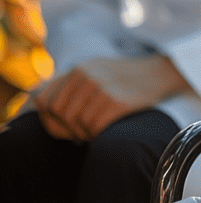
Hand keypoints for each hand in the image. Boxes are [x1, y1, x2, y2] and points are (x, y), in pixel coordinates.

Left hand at [34, 55, 192, 141]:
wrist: (160, 74)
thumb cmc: (124, 78)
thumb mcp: (95, 71)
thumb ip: (69, 84)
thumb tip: (38, 106)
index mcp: (77, 68)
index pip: (44, 101)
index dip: (50, 119)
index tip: (64, 127)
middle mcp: (85, 75)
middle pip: (60, 115)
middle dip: (68, 130)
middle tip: (82, 134)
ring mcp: (101, 88)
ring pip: (77, 124)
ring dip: (85, 134)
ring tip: (96, 130)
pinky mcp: (117, 101)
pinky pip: (94, 128)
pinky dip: (98, 134)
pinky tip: (108, 129)